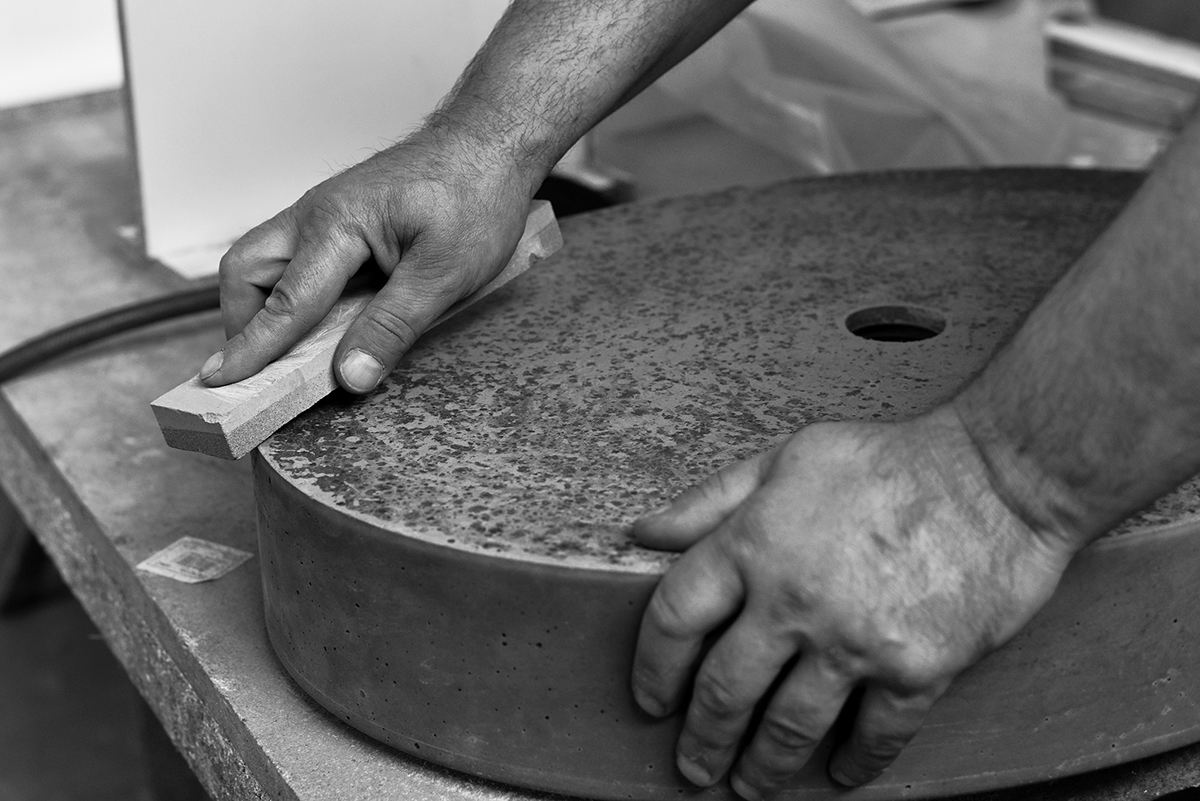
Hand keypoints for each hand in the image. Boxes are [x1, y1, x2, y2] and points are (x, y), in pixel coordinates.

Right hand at [199, 130, 533, 391]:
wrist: (491, 143)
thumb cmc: (475, 195)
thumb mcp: (445, 274)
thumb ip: (394, 326)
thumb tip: (351, 376)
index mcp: (336, 224)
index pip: (285, 302)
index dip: (253, 349)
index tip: (219, 384)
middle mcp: (315, 214)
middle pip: (246, 271)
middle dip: (244, 323)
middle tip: (260, 372)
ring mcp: (322, 213)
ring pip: (265, 263)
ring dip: (267, 307)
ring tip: (289, 354)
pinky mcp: (338, 220)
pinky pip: (296, 260)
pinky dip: (293, 294)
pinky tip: (324, 322)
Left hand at [630, 407, 1075, 798]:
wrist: (997, 477)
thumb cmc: (886, 460)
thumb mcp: (784, 459)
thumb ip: (708, 503)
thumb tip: (640, 534)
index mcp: (752, 543)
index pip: (674, 619)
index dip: (652, 668)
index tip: (651, 698)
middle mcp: (793, 600)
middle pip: (724, 691)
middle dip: (702, 740)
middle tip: (694, 766)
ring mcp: (854, 641)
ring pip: (789, 728)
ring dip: (763, 768)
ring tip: (749, 788)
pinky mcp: (915, 670)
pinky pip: (873, 737)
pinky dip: (853, 765)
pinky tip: (837, 777)